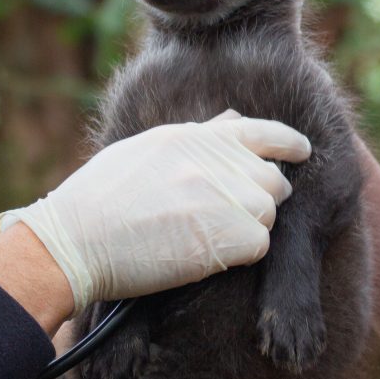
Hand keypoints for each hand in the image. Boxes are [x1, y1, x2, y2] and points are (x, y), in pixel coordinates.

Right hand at [0, 114, 309, 312]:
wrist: (78, 237)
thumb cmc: (101, 197)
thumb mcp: (150, 147)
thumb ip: (198, 136)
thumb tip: (233, 121)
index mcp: (197, 136)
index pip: (262, 131)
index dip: (288, 144)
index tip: (301, 152)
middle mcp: (218, 161)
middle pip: (272, 180)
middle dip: (261, 198)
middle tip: (230, 217)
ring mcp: (226, 196)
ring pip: (268, 214)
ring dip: (249, 228)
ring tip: (210, 239)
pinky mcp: (228, 236)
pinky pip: (259, 245)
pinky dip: (241, 254)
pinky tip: (211, 257)